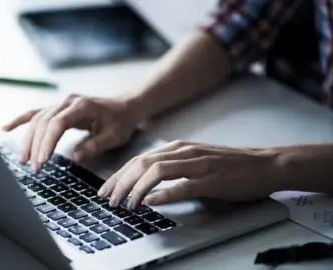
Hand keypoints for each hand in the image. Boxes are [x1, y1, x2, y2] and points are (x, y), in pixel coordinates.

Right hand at [3, 94, 139, 170]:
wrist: (125, 107)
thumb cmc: (121, 121)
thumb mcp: (113, 136)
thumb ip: (94, 145)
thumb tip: (74, 156)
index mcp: (81, 106)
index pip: (57, 123)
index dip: (48, 142)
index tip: (43, 160)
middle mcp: (68, 102)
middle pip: (44, 122)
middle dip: (36, 146)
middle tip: (34, 167)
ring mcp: (61, 104)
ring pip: (37, 120)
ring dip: (28, 140)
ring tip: (23, 160)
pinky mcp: (58, 109)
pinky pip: (36, 113)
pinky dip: (21, 120)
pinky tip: (6, 128)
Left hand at [97, 140, 283, 208]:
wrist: (264, 164)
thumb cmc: (229, 165)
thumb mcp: (194, 160)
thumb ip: (171, 167)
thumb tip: (145, 183)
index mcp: (178, 148)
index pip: (139, 159)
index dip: (119, 175)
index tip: (106, 189)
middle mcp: (184, 152)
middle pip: (142, 163)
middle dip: (121, 183)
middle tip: (109, 200)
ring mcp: (198, 164)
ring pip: (157, 171)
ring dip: (136, 188)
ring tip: (126, 204)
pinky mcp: (212, 179)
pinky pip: (183, 185)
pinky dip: (164, 194)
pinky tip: (151, 202)